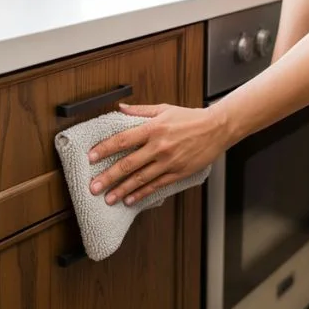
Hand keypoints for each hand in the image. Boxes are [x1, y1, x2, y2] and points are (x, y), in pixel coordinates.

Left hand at [88, 102, 229, 205]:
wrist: (217, 128)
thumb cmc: (190, 118)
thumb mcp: (163, 108)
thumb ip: (140, 111)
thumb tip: (119, 108)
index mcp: (153, 128)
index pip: (122, 140)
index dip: (105, 149)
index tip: (91, 158)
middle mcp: (159, 146)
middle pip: (128, 164)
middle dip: (108, 177)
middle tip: (94, 187)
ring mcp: (168, 162)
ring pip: (140, 179)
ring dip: (122, 190)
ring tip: (108, 198)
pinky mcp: (178, 173)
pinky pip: (156, 185)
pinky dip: (141, 194)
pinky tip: (130, 200)